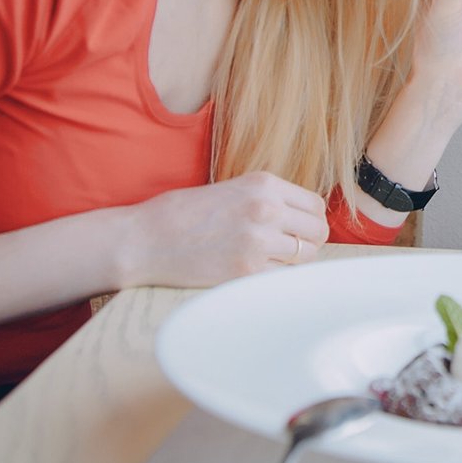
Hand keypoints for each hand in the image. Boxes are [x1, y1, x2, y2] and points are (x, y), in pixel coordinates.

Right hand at [117, 171, 330, 287]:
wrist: (143, 240)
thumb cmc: (182, 215)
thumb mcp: (231, 190)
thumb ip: (266, 200)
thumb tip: (300, 219)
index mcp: (263, 184)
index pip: (315, 205)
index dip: (311, 221)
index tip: (300, 230)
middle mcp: (266, 208)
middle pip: (318, 232)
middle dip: (309, 243)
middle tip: (291, 250)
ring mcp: (258, 240)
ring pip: (306, 257)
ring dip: (293, 262)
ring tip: (270, 262)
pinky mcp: (246, 270)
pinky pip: (282, 277)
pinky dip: (275, 278)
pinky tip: (255, 273)